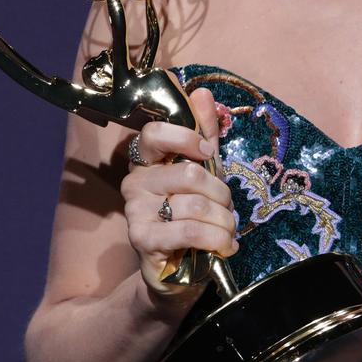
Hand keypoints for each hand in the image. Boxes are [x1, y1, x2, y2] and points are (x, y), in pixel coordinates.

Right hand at [120, 88, 236, 294]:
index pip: (155, 133)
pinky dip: (217, 239)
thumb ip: (204, 134)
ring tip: (227, 231)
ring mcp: (135, 212)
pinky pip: (190, 231)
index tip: (210, 154)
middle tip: (227, 209)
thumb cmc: (192, 215)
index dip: (188, 138)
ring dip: (224, 221)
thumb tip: (202, 92)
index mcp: (146, 161)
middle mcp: (134, 183)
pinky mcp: (142, 240)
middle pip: (189, 173)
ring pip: (195, 205)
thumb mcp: (205, 172)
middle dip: (222, 194)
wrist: (180, 270)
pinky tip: (224, 246)